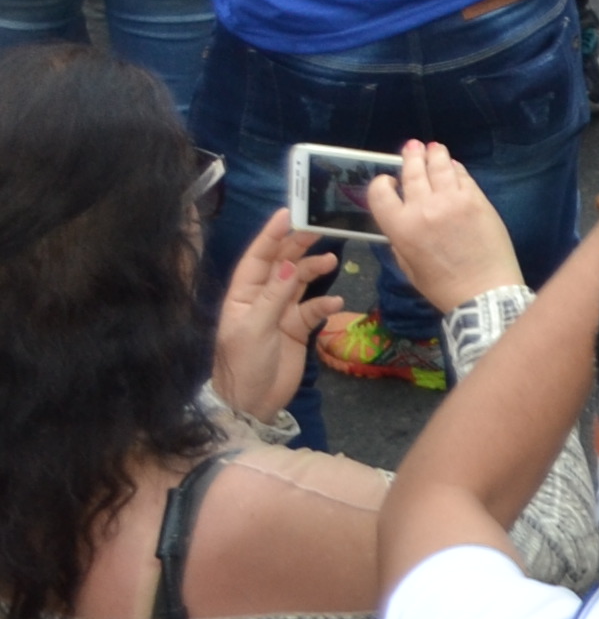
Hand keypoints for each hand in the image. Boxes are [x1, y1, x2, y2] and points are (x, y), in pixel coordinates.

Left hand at [214, 210, 339, 417]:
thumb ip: (273, 297)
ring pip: (299, 280)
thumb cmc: (244, 365)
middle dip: (298, 245)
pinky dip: (325, 303)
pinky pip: (314, 308)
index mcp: (242, 296)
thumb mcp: (254, 330)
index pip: (257, 258)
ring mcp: (280, 313)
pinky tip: (335, 303)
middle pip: (280, 264)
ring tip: (331, 261)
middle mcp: (261, 299)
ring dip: (314, 269)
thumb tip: (287, 265)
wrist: (252, 404)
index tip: (288, 213)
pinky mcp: (297, 328)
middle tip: (320, 228)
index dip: (270, 236)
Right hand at [366, 141, 523, 310]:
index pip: (380, 193)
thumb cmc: (440, 285)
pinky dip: (455, 168)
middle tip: (412, 147)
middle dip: (411, 157)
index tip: (388, 179)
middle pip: (412, 173)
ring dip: (434, 154)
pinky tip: (452, 166)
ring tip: (433, 147)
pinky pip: (462, 176)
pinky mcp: (476, 198)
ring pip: (439, 167)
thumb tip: (401, 218)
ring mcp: (452, 200)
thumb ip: (399, 238)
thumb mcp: (407, 265)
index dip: (381, 183)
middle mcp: (423, 208)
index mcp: (400, 228)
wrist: (483, 289)